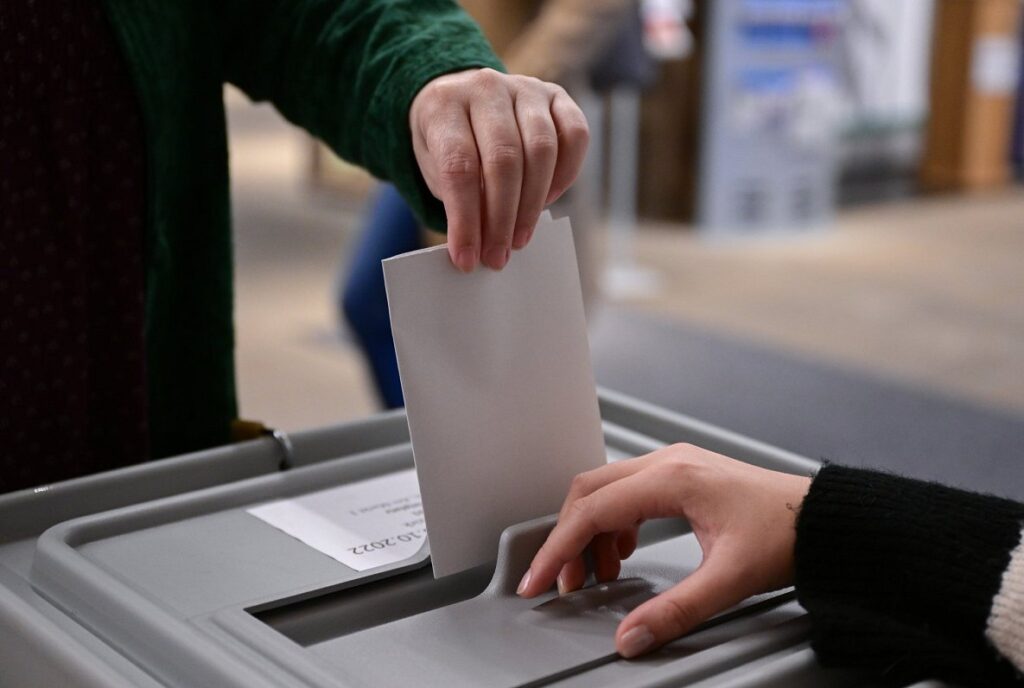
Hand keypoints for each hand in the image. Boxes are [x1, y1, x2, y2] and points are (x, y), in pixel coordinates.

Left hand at [409, 68, 588, 271]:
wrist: (461, 101)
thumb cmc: (448, 145)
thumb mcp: (435, 169)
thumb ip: (457, 199)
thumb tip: (483, 245)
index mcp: (444, 104)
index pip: (459, 167)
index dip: (465, 219)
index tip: (467, 258)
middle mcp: (485, 87)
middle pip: (504, 160)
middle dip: (502, 218)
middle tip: (498, 256)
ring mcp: (524, 87)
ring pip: (541, 149)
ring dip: (533, 204)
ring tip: (519, 238)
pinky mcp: (556, 95)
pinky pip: (575, 134)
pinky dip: (566, 174)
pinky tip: (548, 201)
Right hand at [517, 444, 811, 657]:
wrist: (823, 518)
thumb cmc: (786, 533)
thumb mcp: (728, 580)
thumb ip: (674, 610)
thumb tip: (631, 635)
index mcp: (672, 479)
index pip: (592, 510)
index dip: (558, 548)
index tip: (538, 577)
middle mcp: (667, 463)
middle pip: (589, 492)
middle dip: (568, 539)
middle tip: (562, 581)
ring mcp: (674, 464)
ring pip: (606, 490)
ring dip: (591, 531)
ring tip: (597, 574)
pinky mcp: (681, 474)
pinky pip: (627, 492)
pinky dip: (613, 524)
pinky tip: (624, 553)